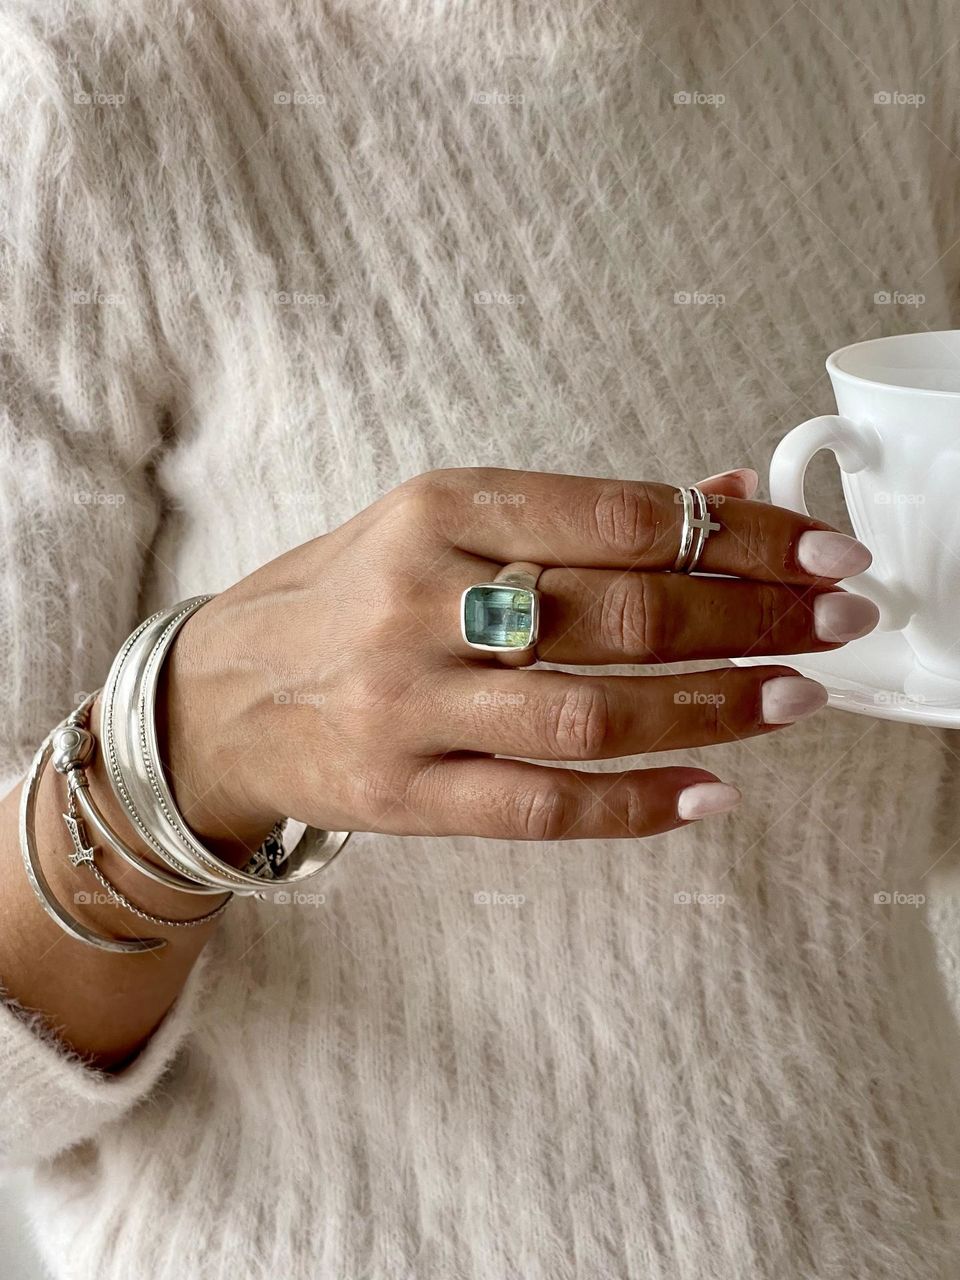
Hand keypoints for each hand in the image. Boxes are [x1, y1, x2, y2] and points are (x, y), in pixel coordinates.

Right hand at [158, 467, 877, 847]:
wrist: (220, 694)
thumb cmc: (340, 597)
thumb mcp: (440, 526)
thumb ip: (578, 515)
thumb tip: (718, 490)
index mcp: (439, 510)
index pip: (621, 515)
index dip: (740, 535)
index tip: (821, 551)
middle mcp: (422, 601)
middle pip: (624, 612)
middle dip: (753, 617)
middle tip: (841, 619)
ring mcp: (411, 704)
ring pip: (595, 711)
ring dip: (714, 707)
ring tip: (798, 699)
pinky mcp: (403, 794)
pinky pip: (541, 805)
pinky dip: (636, 805)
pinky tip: (709, 794)